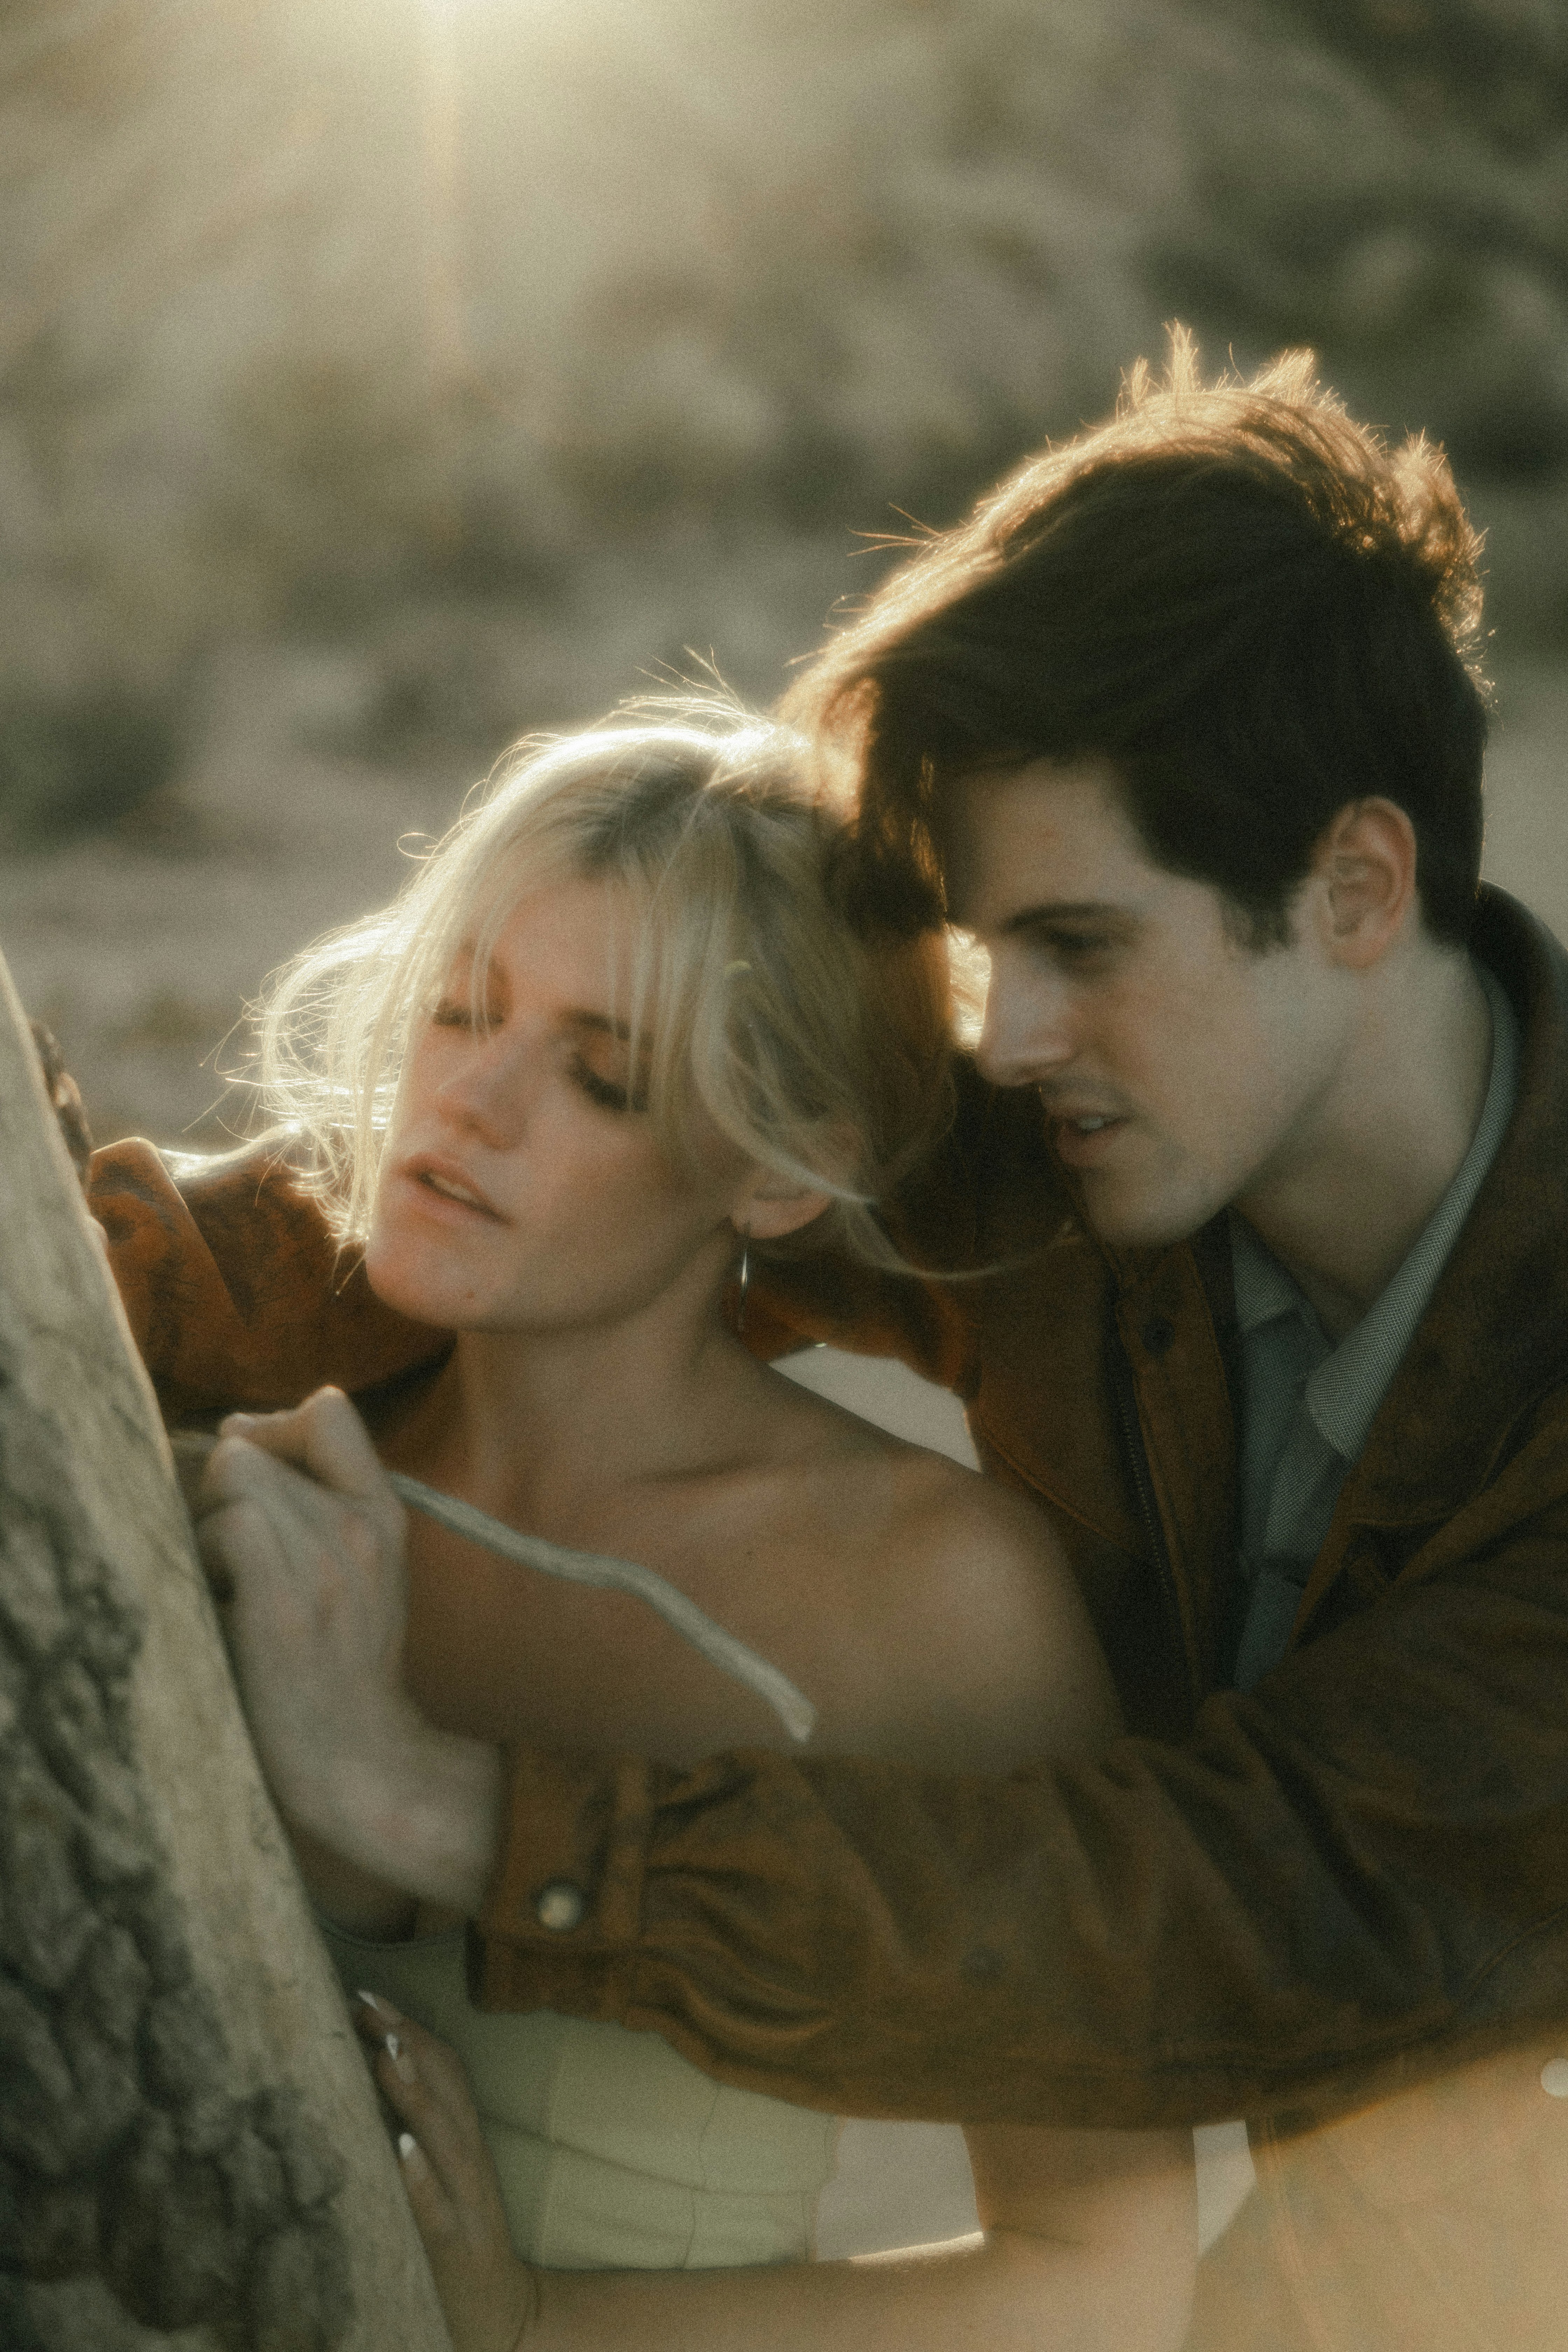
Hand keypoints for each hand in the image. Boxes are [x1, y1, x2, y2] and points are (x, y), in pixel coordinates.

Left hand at [193, 1387, 501, 1910]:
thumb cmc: (333, 1666)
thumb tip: (231, 1430)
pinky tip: (221, 1606)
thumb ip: (308, 1497)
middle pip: (250, 1449)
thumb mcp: (353, 1568)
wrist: (359, 1760)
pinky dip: (205, 1559)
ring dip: (206, 1527)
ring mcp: (326, 1562)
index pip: (327, 1410)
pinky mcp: (285, 1602)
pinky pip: (225, 1527)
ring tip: (225, 1584)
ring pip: (230, 1479)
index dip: (272, 1429)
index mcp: (382, 1511)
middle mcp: (360, 1526)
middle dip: (220, 1495)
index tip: (256, 1482)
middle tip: (231, 1562)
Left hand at [354, 1991, 538, 2351]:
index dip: (409, 2025)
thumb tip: (365, 2072)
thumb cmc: (454, 2236)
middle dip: (406, 2039)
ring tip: (385, 2053)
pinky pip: (438, 2207)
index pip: (445, 2066)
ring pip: (444, 2135)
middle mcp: (468, 2159)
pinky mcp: (454, 2246)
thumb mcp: (440, 2172)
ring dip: (415, 2091)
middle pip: (446, 2086)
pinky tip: (401, 2149)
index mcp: (463, 2137)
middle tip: (365, 2004)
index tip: (366, 1993)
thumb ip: (414, 2126)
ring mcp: (464, 2201)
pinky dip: (420, 2175)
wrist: (504, 2317)